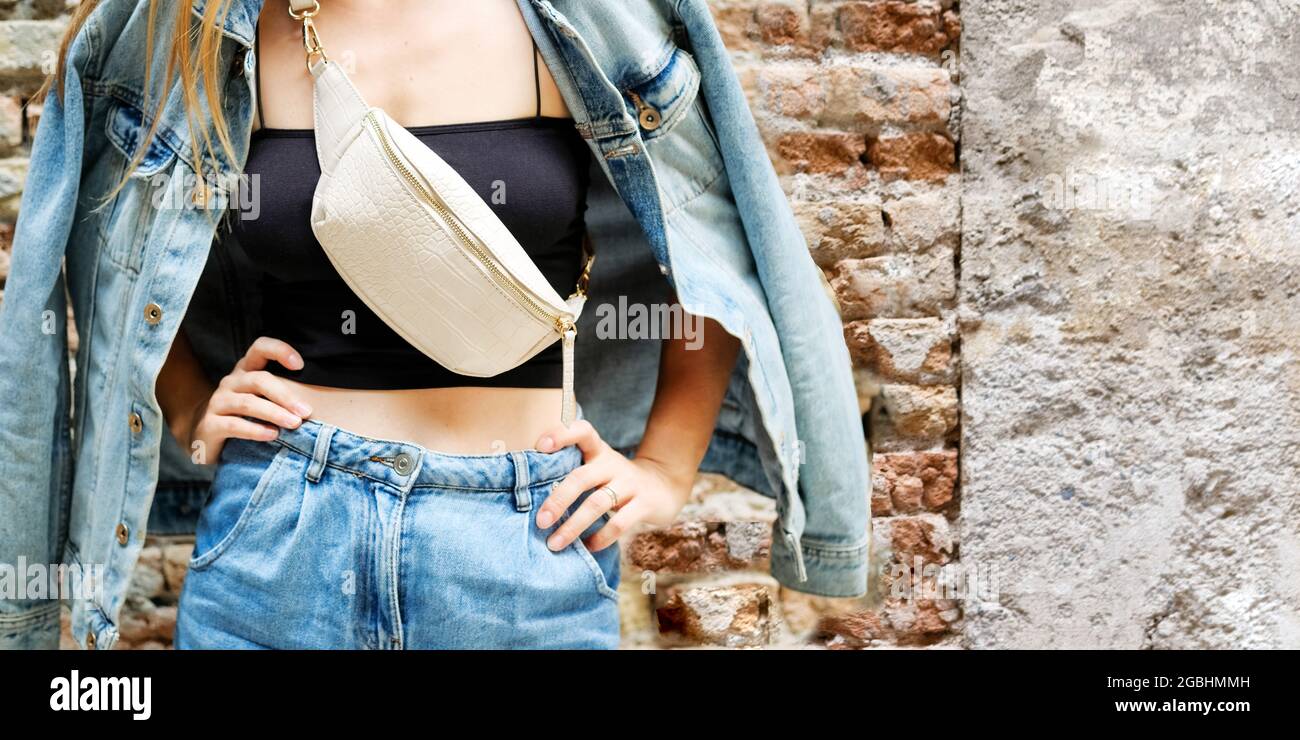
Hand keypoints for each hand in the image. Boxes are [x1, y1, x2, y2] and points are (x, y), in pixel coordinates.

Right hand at [185, 337, 312, 464]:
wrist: (203, 434)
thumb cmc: (243, 414)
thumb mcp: (262, 398)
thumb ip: (282, 393)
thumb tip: (320, 400)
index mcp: (246, 371)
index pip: (260, 348)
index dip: (279, 350)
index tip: (300, 365)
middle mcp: (231, 382)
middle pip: (259, 380)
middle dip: (286, 396)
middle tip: (306, 412)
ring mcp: (218, 402)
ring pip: (248, 403)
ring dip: (275, 413)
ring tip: (295, 424)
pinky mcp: (210, 424)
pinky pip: (234, 425)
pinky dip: (255, 430)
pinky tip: (272, 435)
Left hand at [533, 419, 692, 551]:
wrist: (665, 485)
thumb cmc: (618, 480)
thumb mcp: (600, 467)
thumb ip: (575, 475)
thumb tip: (533, 501)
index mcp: (599, 452)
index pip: (583, 432)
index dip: (562, 434)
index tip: (540, 445)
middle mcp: (613, 464)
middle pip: (581, 478)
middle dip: (558, 501)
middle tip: (540, 522)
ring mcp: (630, 484)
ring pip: (597, 504)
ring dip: (573, 526)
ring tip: (555, 543)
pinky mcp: (644, 504)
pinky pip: (619, 524)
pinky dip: (600, 538)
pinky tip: (588, 547)